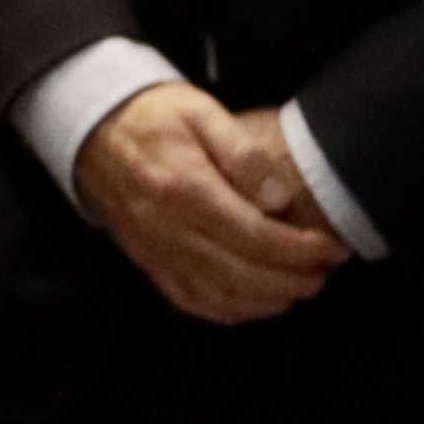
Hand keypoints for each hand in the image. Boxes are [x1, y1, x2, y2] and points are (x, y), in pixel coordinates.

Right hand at [73, 81, 348, 323]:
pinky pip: (192, 301)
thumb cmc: (154, 116)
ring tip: (299, 287)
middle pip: (242, 274)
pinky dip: (230, 311)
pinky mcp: (149, 262)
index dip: (300, 250)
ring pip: (220, 296)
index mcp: (185, 189)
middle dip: (293, 280)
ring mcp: (156, 250)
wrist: (93, 128)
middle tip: (324, 272)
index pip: (255, 235)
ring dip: (267, 300)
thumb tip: (277, 199)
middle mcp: (168, 228)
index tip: (331, 248)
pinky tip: (256, 302)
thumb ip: (243, 153)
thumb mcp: (202, 112)